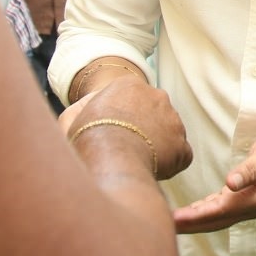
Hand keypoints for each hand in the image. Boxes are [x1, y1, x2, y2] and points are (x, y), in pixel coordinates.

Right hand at [63, 76, 191, 180]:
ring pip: (167, 135)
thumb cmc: (87, 137)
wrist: (110, 158)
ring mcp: (174, 120)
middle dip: (142, 130)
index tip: (111, 134)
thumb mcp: (71, 116)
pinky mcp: (183, 145)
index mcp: (131, 85)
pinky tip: (150, 171)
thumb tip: (88, 109)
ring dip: (156, 147)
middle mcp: (158, 96)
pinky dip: (168, 166)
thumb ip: (82, 109)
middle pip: (152, 115)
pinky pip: (179, 156)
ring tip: (136, 161)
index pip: (130, 100)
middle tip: (126, 149)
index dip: (120, 120)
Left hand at [174, 128, 255, 232]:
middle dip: (189, 225)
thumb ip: (251, 169)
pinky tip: (187, 213)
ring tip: (167, 222)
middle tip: (161, 225)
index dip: (197, 216)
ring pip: (215, 218)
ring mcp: (247, 205)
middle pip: (215, 220)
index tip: (175, 218)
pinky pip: (218, 210)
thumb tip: (230, 183)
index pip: (221, 210)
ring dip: (193, 222)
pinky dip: (201, 213)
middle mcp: (251, 207)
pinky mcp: (242, 198)